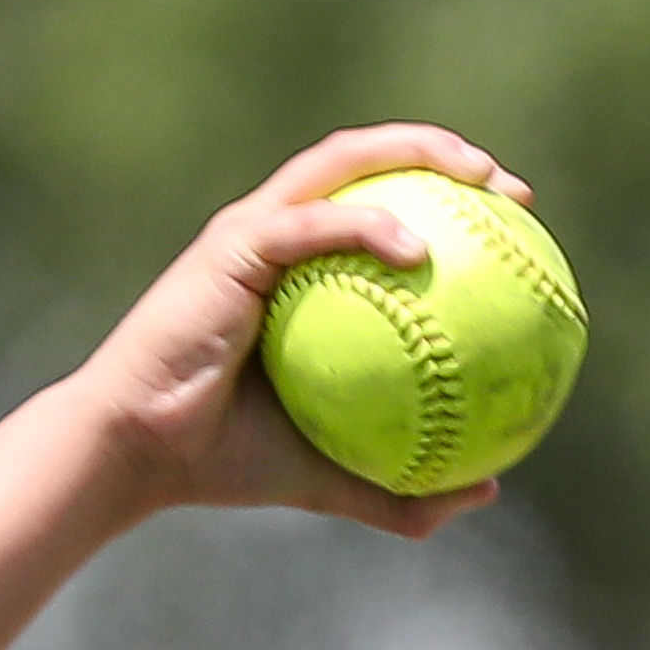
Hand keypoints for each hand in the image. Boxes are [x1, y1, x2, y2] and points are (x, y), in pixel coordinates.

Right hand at [73, 125, 529, 535]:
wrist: (139, 452)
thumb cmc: (222, 461)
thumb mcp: (330, 479)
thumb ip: (402, 488)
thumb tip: (488, 494)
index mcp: (297, 271)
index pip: (375, 209)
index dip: (445, 203)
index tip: (511, 231)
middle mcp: (276, 234)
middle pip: (366, 162)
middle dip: (444, 156)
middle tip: (509, 192)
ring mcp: (252, 230)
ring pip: (341, 163)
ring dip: (415, 155)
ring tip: (481, 180)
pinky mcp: (232, 243)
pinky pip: (312, 223)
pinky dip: (366, 225)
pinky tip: (418, 249)